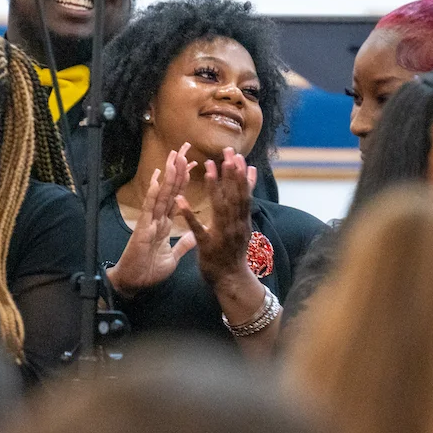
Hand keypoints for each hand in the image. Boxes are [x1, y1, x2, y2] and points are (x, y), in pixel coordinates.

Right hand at [108, 145, 197, 297]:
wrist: (134, 283)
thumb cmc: (149, 270)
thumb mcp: (173, 256)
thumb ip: (183, 243)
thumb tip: (195, 234)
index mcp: (164, 223)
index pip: (176, 196)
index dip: (184, 180)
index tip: (193, 163)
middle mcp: (157, 218)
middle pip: (169, 189)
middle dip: (177, 169)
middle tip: (184, 148)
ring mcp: (150, 221)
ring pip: (161, 194)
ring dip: (167, 175)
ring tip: (174, 157)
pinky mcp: (143, 229)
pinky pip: (149, 209)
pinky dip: (153, 194)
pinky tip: (157, 180)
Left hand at [176, 148, 257, 290]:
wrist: (232, 280)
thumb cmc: (234, 251)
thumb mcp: (244, 224)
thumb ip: (245, 200)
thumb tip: (251, 174)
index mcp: (242, 220)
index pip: (243, 193)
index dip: (240, 174)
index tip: (237, 155)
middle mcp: (235, 225)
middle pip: (234, 196)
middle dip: (231, 173)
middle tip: (227, 151)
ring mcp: (222, 235)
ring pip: (220, 207)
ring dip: (215, 186)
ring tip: (209, 167)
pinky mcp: (207, 246)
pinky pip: (196, 228)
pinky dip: (188, 213)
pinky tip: (180, 199)